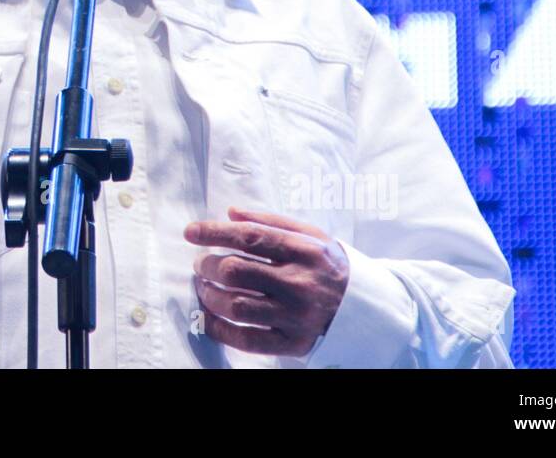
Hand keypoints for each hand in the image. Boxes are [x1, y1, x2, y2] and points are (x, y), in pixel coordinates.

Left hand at [183, 206, 350, 357]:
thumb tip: (231, 213)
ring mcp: (296, 317)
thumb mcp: (311, 235)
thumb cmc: (329, 266)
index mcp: (305, 251)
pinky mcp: (292, 343)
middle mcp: (301, 284)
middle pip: (237, 272)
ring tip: (203, 286)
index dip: (215, 232)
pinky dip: (219, 329)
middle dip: (208, 265)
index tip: (191, 232)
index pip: (250, 237)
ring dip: (209, 294)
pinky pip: (247, 340)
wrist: (365, 308)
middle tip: (200, 263)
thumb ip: (271, 222)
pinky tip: (209, 316)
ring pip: (236, 306)